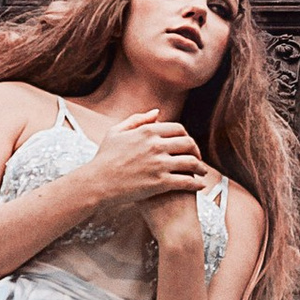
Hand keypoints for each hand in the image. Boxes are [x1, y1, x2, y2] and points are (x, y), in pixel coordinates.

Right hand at [76, 107, 208, 224]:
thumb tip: (157, 112)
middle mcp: (156, 145)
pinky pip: (187, 181)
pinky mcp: (160, 182)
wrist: (96, 182)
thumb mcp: (116, 132)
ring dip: (201, 168)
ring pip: (191, 162)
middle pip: (188, 144)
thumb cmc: (104, 157)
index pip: (178, 129)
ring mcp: (159, 164)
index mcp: (147, 131)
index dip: (187, 137)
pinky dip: (197, 184)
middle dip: (197, 151)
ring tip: (203, 173)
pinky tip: (200, 186)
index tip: (188, 145)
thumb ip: (137, 119)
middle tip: (198, 158)